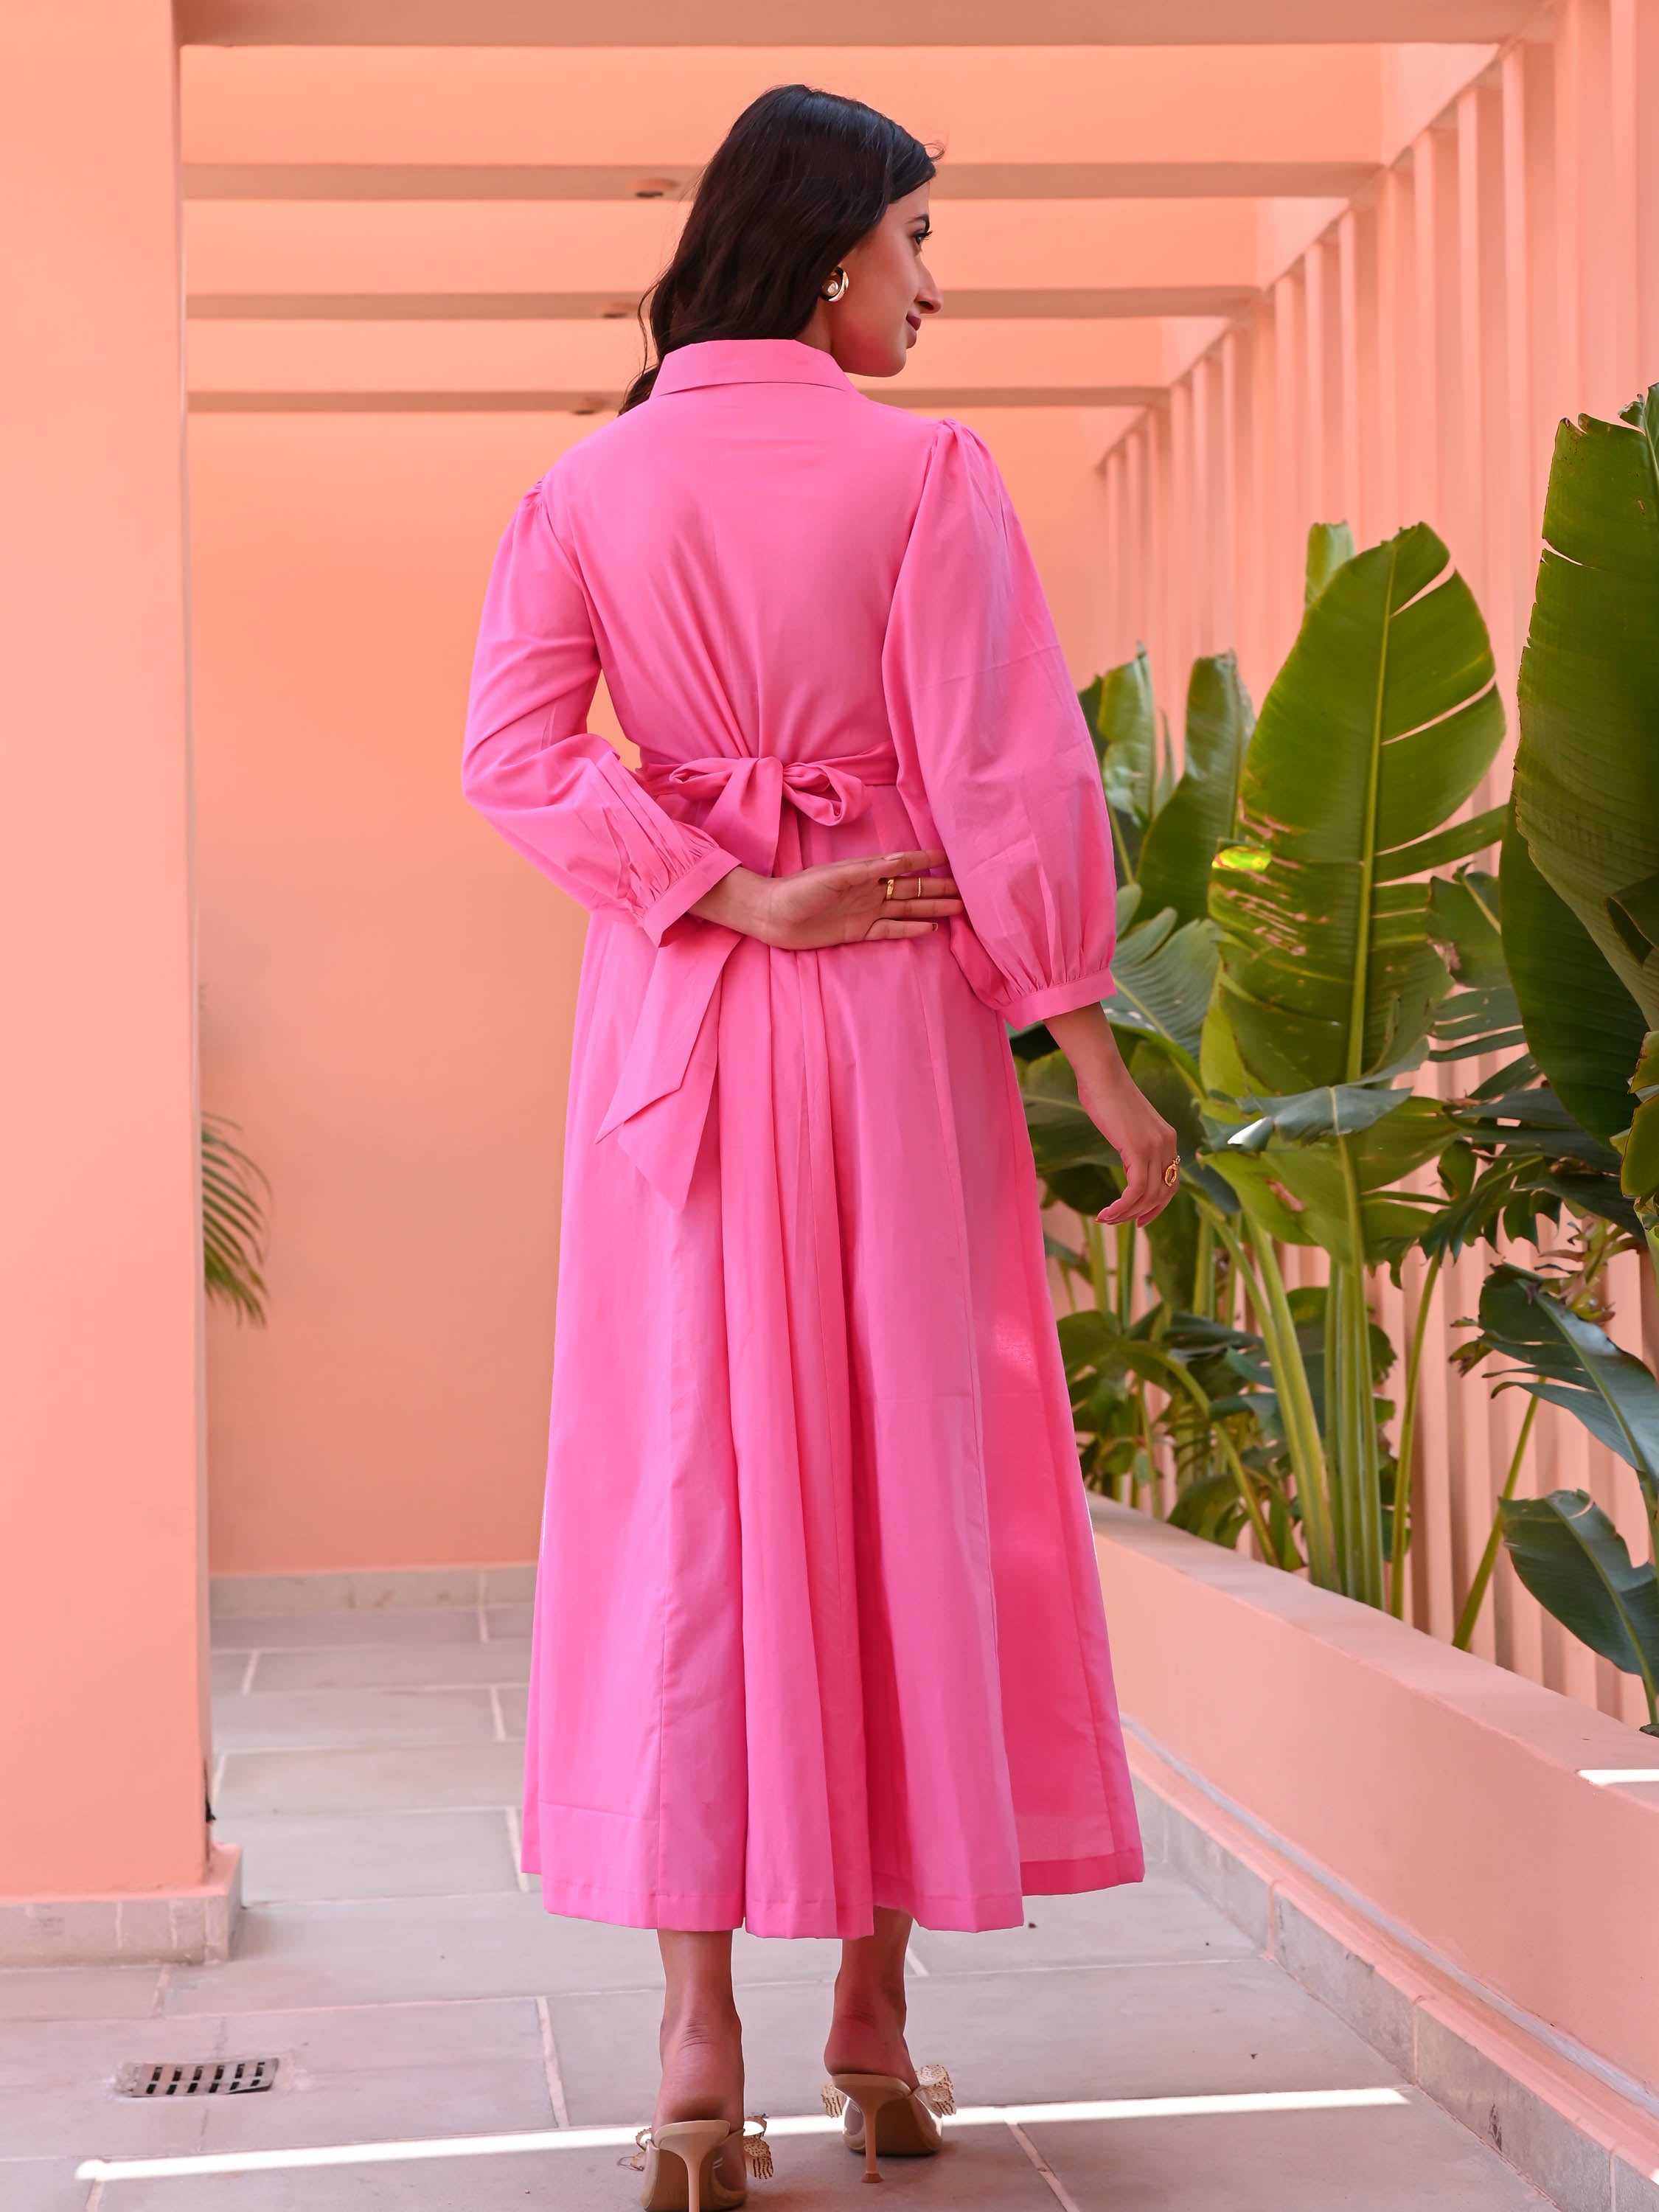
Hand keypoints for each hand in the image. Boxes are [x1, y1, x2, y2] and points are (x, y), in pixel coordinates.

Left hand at [690, 849, 963, 949]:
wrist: (772, 917)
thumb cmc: (798, 891)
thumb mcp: (833, 876)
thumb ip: (868, 870)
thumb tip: (902, 859)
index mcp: (865, 871)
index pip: (903, 864)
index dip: (927, 860)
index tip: (952, 857)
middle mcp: (870, 890)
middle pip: (912, 888)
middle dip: (939, 887)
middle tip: (967, 890)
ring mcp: (866, 911)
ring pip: (907, 908)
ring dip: (932, 907)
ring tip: (958, 908)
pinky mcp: (859, 932)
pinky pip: (892, 929)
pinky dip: (911, 928)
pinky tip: (931, 928)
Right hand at [1045, 1003, 1180, 1226]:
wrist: (1102, 1074)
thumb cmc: (1106, 1094)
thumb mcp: (1126, 1124)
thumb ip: (1134, 1143)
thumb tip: (1129, 1158)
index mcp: (1168, 1139)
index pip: (1171, 1183)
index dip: (1157, 1206)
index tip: (1139, 1219)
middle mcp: (1168, 1144)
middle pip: (1162, 1194)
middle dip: (1139, 1214)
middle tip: (1115, 1222)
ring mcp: (1156, 1147)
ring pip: (1148, 1196)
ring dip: (1125, 1213)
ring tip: (1105, 1218)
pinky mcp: (1139, 1150)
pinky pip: (1135, 1190)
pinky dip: (1121, 1207)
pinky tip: (1105, 1212)